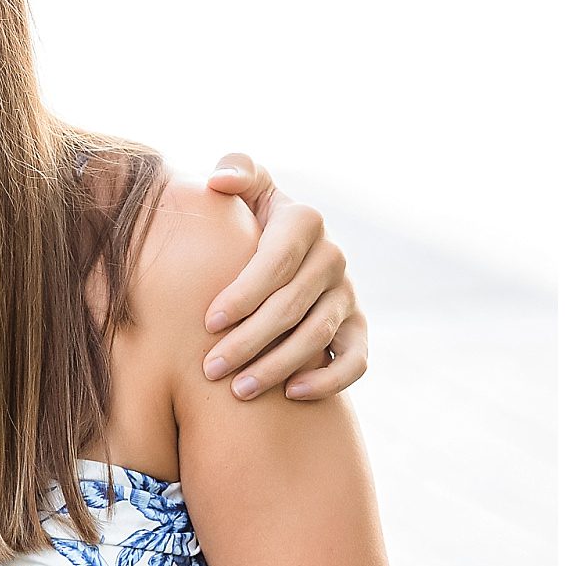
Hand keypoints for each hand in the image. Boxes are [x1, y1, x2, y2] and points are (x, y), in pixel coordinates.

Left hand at [200, 153, 365, 400]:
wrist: (268, 246)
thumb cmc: (242, 216)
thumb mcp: (242, 186)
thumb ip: (235, 171)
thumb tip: (219, 182)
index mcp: (303, 220)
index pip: (277, 261)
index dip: (245, 292)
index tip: (208, 321)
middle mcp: (332, 256)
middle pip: (293, 306)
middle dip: (250, 340)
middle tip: (211, 369)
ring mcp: (347, 293)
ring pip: (317, 336)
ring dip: (278, 366)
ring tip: (238, 391)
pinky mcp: (355, 325)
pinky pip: (356, 359)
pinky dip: (330, 379)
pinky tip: (292, 394)